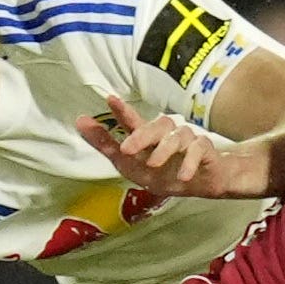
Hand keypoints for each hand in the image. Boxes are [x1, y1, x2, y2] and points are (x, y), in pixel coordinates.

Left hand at [76, 94, 259, 198]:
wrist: (205, 183)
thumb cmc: (166, 172)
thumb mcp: (131, 165)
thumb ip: (106, 145)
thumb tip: (80, 121)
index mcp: (148, 137)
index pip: (134, 121)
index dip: (122, 111)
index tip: (110, 100)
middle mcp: (167, 134)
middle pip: (156, 126)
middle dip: (141, 136)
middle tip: (127, 149)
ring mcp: (187, 140)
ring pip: (177, 136)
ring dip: (164, 151)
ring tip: (153, 164)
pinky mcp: (205, 149)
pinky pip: (198, 150)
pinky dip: (190, 163)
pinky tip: (183, 176)